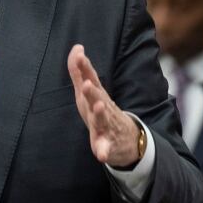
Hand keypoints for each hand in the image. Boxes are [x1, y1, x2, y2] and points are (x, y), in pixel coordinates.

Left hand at [67, 44, 139, 167]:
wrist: (126, 139)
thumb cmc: (101, 109)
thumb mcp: (89, 90)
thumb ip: (80, 70)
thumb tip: (77, 47)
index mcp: (96, 95)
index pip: (91, 79)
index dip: (85, 67)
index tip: (80, 54)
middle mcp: (103, 108)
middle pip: (98, 98)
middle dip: (92, 91)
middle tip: (87, 84)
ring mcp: (107, 126)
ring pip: (103, 120)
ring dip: (100, 114)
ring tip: (98, 107)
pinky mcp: (109, 144)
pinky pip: (106, 148)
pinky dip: (104, 150)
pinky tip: (100, 154)